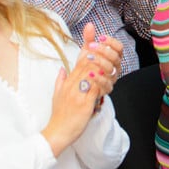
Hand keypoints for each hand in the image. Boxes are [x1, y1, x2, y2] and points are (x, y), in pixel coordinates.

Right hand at [42, 28, 107, 156]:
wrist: (57, 132)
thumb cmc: (59, 115)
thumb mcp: (57, 95)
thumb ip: (60, 81)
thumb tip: (62, 69)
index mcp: (67, 81)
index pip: (79, 60)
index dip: (87, 48)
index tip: (94, 35)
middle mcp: (71, 84)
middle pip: (86, 63)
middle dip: (98, 53)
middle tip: (108, 45)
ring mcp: (77, 93)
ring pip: (91, 72)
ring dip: (102, 66)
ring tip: (111, 61)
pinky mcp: (83, 103)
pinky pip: (94, 88)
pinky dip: (101, 82)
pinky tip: (108, 78)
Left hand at [80, 22, 122, 95]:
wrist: (83, 83)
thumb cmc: (88, 66)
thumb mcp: (87, 51)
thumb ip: (89, 38)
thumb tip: (89, 24)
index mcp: (114, 57)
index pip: (119, 47)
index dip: (111, 41)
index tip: (100, 37)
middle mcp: (115, 67)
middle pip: (115, 57)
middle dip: (103, 50)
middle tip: (91, 46)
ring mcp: (112, 78)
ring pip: (111, 68)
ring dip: (100, 62)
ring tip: (88, 57)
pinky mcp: (107, 88)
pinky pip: (106, 83)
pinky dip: (98, 78)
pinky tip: (89, 73)